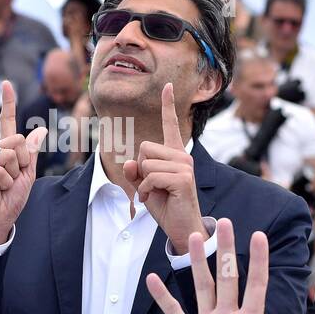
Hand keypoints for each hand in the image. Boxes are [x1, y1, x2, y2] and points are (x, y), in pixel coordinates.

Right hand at [0, 81, 46, 245]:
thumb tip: (41, 130)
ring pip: (9, 154)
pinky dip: (3, 181)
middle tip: (13, 179)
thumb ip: (32, 153)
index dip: (8, 103)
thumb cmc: (11, 198)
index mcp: (5, 149)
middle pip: (17, 141)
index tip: (6, 84)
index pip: (6, 122)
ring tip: (3, 185)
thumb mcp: (27, 174)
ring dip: (13, 174)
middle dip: (23, 162)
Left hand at [122, 83, 203, 253]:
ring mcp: (185, 165)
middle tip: (151, 187)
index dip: (168, 105)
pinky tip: (155, 197)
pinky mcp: (183, 178)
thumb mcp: (143, 186)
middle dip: (140, 169)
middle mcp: (182, 156)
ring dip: (142, 182)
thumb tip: (129, 162)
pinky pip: (151, 176)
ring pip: (146, 163)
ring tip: (154, 194)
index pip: (170, 124)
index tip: (167, 85)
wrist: (180, 228)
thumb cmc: (165, 206)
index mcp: (174, 154)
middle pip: (144, 148)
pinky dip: (146, 190)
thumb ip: (134, 172)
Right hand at [147, 218, 314, 313]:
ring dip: (197, 263)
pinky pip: (175, 313)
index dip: (258, 261)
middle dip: (225, 250)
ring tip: (192, 238)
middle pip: (227, 277)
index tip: (259, 235)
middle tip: (225, 223)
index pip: (256, 285)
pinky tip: (153, 279)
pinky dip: (164, 298)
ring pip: (202, 287)